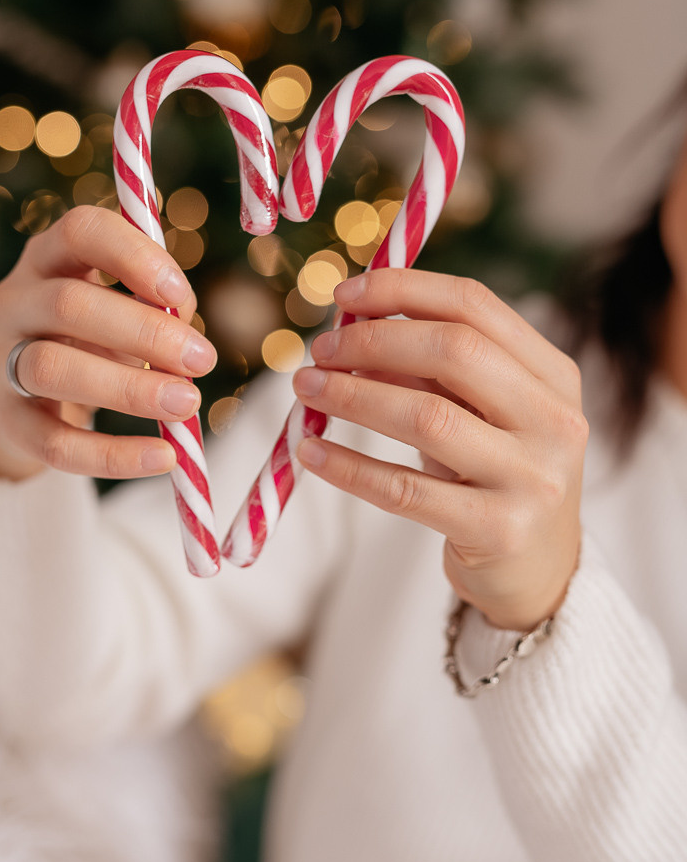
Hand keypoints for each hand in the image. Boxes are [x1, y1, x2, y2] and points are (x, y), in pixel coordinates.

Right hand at [0, 205, 216, 480]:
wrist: (32, 396)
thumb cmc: (95, 335)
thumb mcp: (124, 306)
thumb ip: (157, 306)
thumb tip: (188, 333)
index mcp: (50, 257)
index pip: (80, 231)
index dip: (133, 257)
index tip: (181, 296)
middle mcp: (15, 299)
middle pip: (68, 304)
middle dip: (144, 333)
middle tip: (203, 360)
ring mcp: (1, 359)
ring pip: (53, 368)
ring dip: (128, 388)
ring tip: (186, 404)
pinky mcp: (6, 419)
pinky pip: (54, 443)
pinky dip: (113, 455)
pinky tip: (163, 457)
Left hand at [292, 269, 587, 630]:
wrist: (539, 572)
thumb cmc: (495, 475)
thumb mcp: (480, 414)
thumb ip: (430, 370)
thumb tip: (350, 330)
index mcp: (554, 376)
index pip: (475, 306)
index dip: (402, 289)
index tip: (344, 294)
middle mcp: (554, 421)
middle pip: (455, 351)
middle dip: (374, 341)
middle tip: (321, 350)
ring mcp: (531, 478)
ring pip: (426, 417)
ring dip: (353, 396)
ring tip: (307, 389)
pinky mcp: (499, 532)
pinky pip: (405, 490)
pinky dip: (349, 466)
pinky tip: (310, 452)